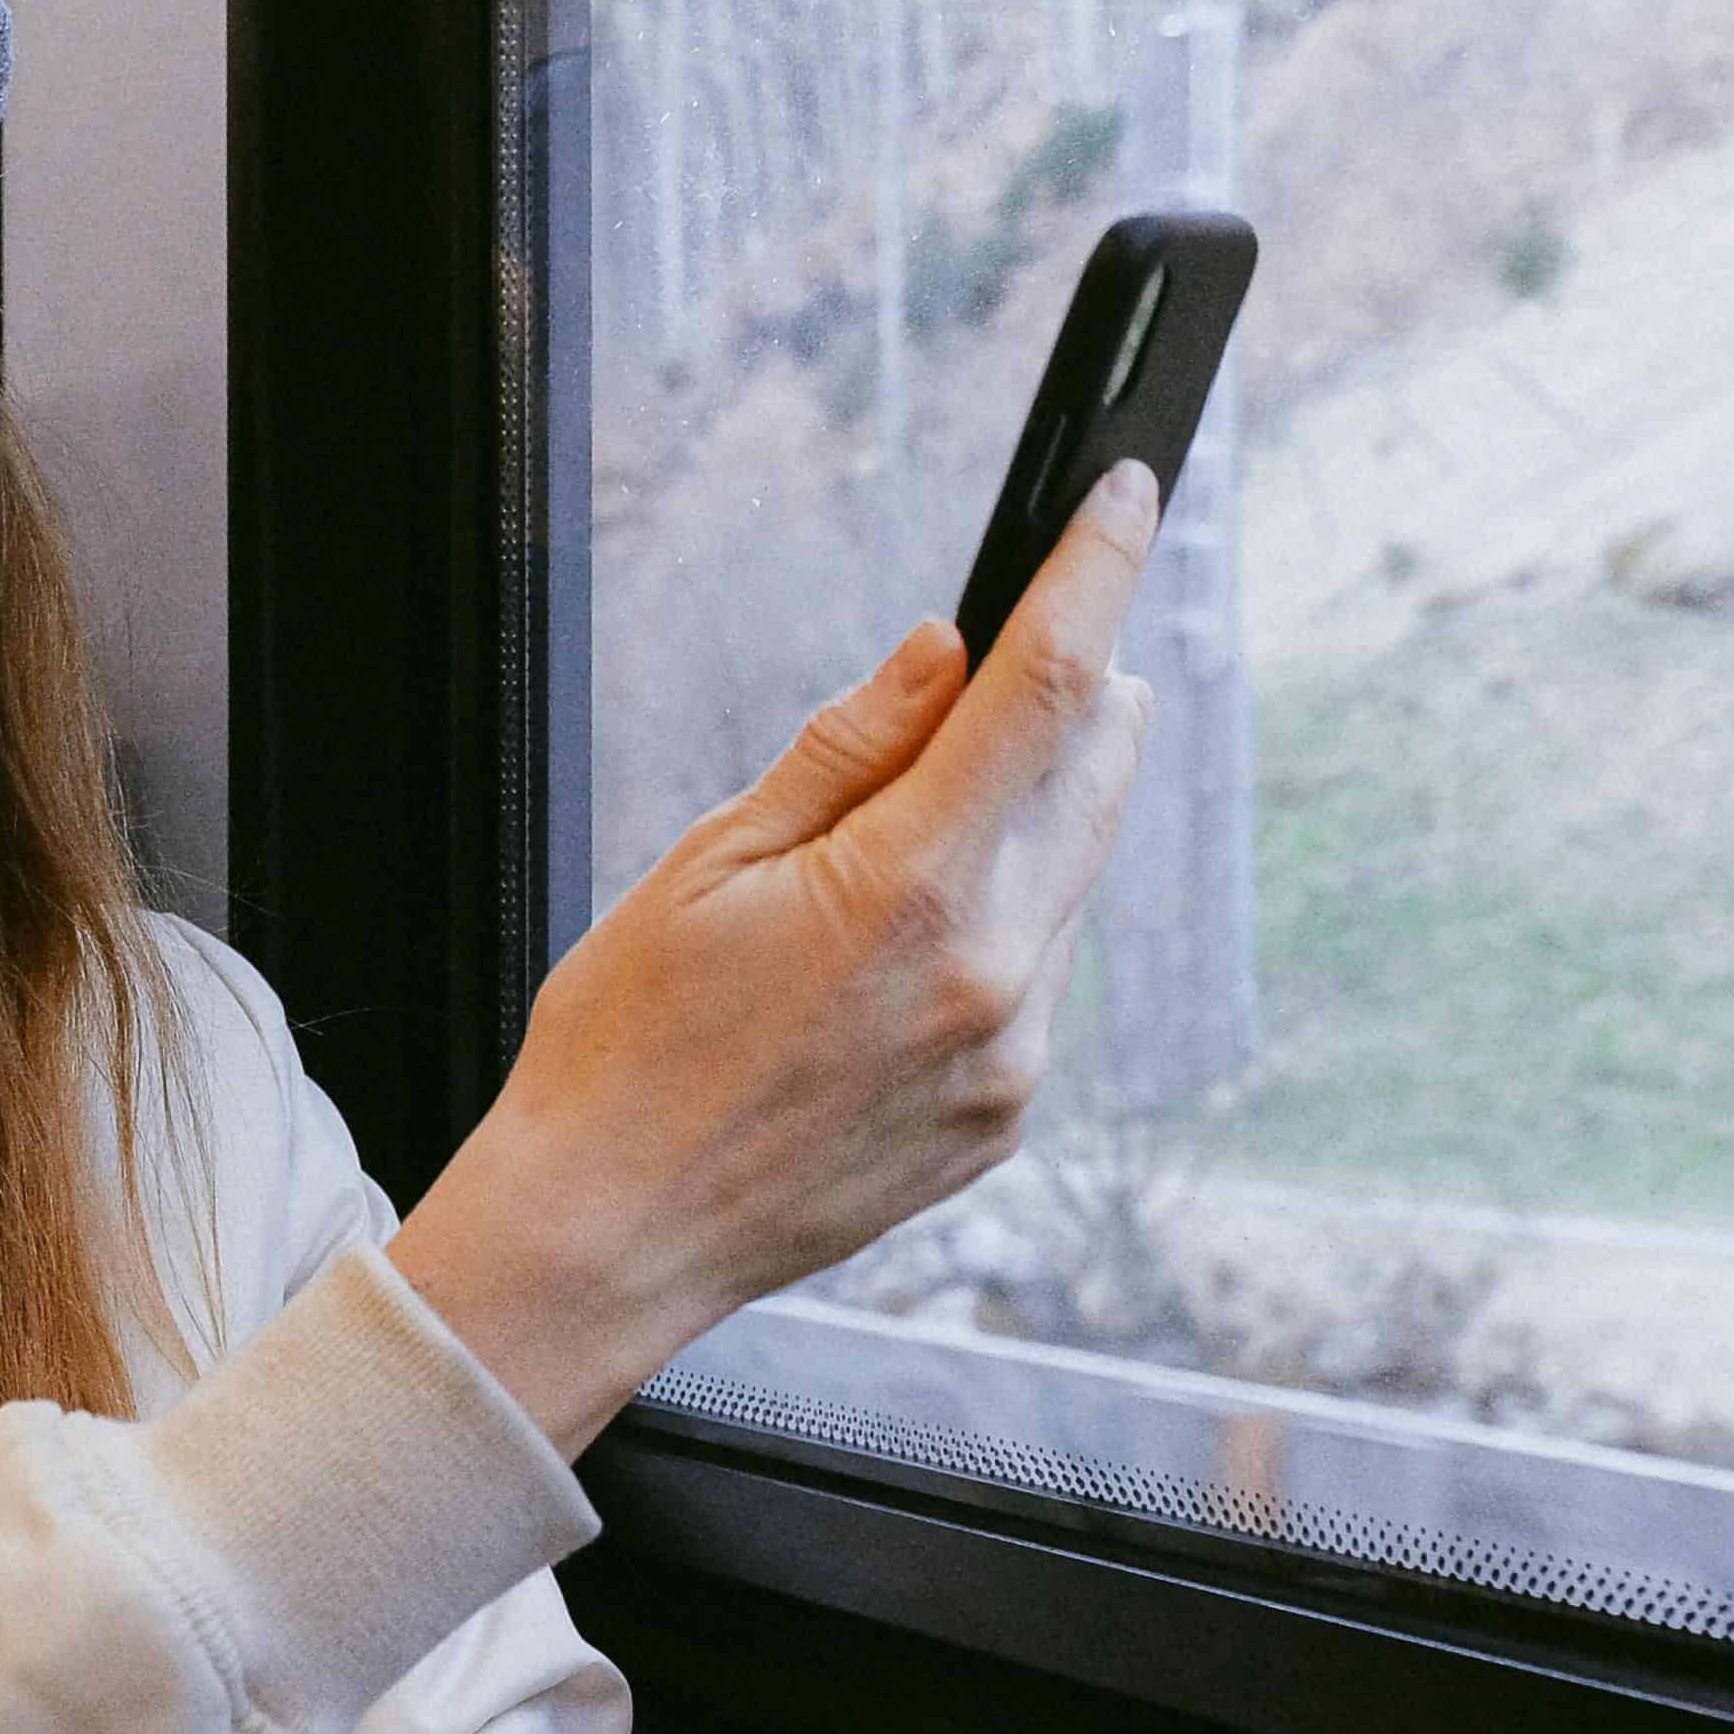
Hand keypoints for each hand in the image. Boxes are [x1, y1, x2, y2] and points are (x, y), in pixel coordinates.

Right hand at [386, 461, 1165, 1449]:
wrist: (609, 1235)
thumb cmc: (623, 1049)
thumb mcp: (707, 864)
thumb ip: (844, 752)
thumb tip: (944, 653)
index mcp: (912, 893)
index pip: (1045, 690)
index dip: (1094, 575)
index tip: (1124, 498)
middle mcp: (994, 977)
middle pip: (1095, 774)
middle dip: (1081, 692)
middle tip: (1037, 643)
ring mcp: (1012, 1057)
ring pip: (1071, 876)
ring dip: (1029, 814)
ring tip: (912, 823)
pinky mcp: (1005, 1115)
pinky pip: (1037, 974)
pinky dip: (999, 919)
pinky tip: (896, 941)